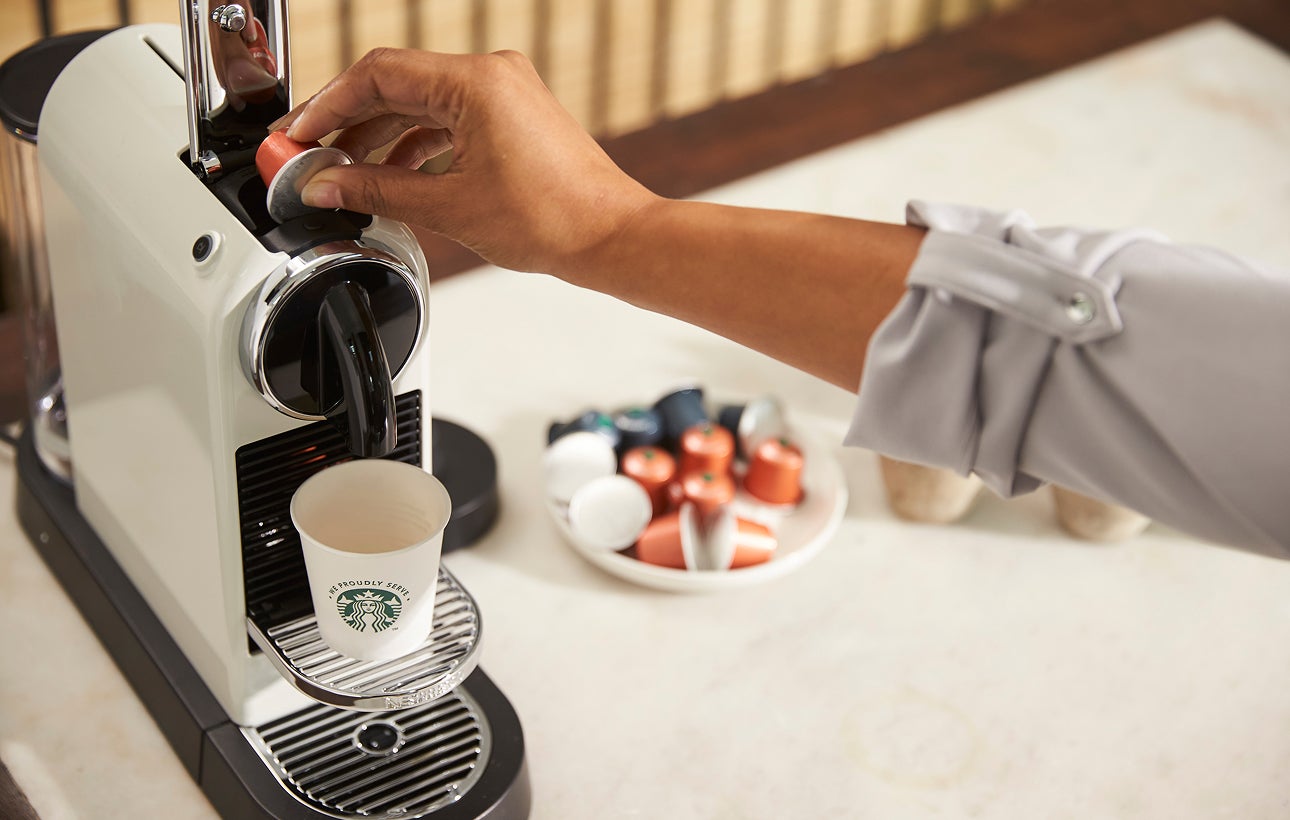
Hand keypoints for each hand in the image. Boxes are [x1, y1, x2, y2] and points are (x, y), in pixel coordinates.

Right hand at [274, 48, 657, 276]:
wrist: (611, 237)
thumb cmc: (554, 219)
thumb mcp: (447, 206)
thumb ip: (375, 191)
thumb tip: (326, 186)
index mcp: (475, 82)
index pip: (377, 74)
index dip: (327, 105)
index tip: (297, 135)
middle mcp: (491, 75)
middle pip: (396, 85)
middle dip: (348, 123)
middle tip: (308, 156)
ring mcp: (505, 93)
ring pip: (421, 104)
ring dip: (380, 136)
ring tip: (343, 173)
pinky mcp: (513, 116)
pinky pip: (449, 119)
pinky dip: (416, 144)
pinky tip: (390, 175)